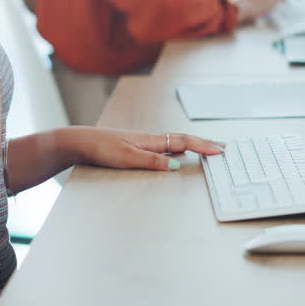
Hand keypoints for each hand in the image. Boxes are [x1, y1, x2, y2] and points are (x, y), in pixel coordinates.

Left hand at [60, 127, 224, 171]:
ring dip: (193, 145)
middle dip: (204, 144)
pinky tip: (179, 153)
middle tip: (223, 148)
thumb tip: (176, 166)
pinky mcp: (138, 148)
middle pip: (183, 140)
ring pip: (175, 143)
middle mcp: (151, 139)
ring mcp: (145, 143)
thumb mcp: (128, 158)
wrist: (82, 142)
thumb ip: (152, 161)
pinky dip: (179, 149)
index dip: (203, 146)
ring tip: (208, 149)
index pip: (184, 141)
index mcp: (152, 140)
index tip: (220, 150)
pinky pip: (165, 147)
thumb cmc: (102, 148)